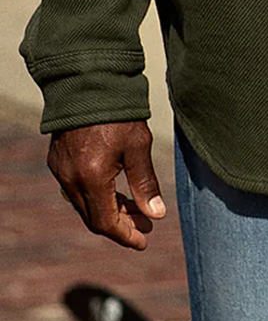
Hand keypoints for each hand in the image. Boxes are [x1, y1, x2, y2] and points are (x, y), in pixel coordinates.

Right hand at [47, 121, 165, 249]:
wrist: (88, 81)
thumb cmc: (118, 111)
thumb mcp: (138, 145)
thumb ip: (145, 182)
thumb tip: (157, 214)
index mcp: (92, 178)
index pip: (106, 223)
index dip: (126, 235)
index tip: (144, 240)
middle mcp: (71, 179)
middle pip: (94, 217)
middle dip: (120, 224)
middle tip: (145, 223)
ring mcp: (61, 170)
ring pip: (83, 204)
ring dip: (107, 210)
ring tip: (134, 207)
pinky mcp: (57, 160)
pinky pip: (75, 189)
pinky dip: (95, 195)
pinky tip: (113, 189)